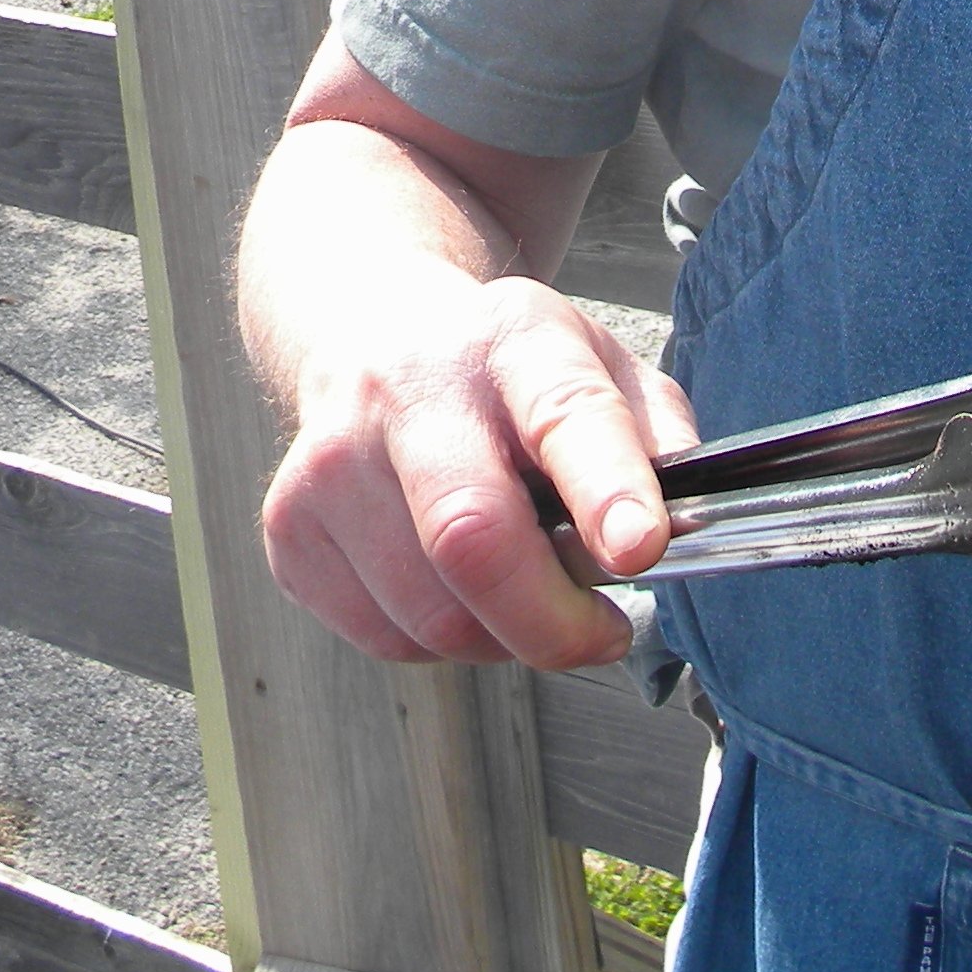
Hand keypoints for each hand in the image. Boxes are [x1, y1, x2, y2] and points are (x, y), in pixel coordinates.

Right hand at [260, 261, 699, 670]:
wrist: (371, 332)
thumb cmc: (508, 372)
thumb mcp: (601, 364)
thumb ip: (657, 438)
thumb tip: (682, 529)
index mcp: (513, 341)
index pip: (563, 415)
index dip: (606, 489)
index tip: (639, 550)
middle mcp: (408, 392)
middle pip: (471, 537)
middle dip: (550, 622)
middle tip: (601, 632)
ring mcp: (332, 463)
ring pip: (431, 615)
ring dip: (502, 637)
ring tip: (525, 594)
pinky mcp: (289, 530)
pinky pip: (386, 638)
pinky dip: (441, 639)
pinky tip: (454, 587)